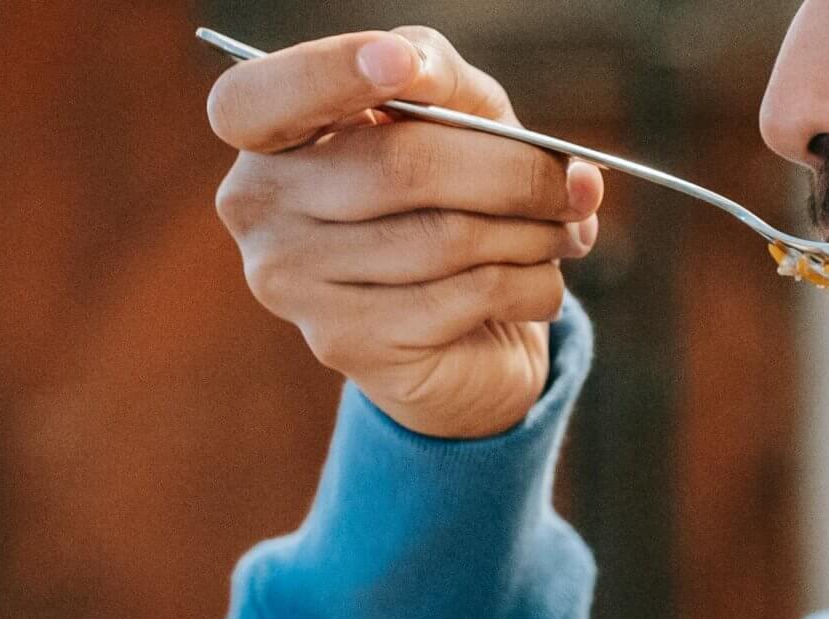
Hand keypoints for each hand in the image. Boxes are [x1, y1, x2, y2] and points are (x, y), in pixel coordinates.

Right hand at [208, 28, 605, 438]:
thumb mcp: (453, 118)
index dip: (328, 74)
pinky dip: (530, 285)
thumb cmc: (448, 202)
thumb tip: (458, 93)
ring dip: (534, 233)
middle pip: (399, 167)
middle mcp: (259, 208)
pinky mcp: (347, 345)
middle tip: (576, 182)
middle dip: (514, 172)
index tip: (403, 64)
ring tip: (566, 233)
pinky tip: (539, 285)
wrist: (461, 338)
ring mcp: (293, 284)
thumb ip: (445, 83)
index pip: (252, 101)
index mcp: (266, 136)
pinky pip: (464, 297)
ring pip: (445, 238)